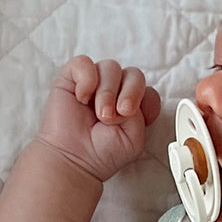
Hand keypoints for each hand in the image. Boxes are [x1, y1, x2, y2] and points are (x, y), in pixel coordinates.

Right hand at [35, 56, 161, 183]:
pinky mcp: (73, 78)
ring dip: (107, 92)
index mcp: (133, 106)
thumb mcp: (134, 139)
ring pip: (111, 67)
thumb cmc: (103, 152)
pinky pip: (84, 63)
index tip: (131, 116)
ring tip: (100, 114)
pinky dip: (86, 78)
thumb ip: (142, 114)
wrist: (75, 159)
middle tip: (118, 113)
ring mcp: (96, 83)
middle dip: (130, 93)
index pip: (148, 90)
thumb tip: (127, 95)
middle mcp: (116, 92)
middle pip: (134, 75)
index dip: (144, 100)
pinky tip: (82, 98)